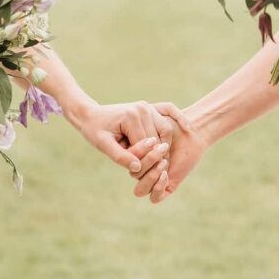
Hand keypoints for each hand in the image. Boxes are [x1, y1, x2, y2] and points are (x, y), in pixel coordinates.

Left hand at [69, 101, 188, 174]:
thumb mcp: (103, 145)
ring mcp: (148, 107)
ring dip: (164, 145)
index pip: (145, 145)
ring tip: (158, 159)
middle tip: (152, 169)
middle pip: (157, 139)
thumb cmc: (95, 130)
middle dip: (154, 155)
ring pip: (165, 131)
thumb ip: (120, 157)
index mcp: (132, 117)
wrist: (91, 115)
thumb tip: (137, 169)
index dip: (143, 159)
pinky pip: (168, 117)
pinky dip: (177, 121)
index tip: (139, 172)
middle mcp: (143, 109)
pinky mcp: (150, 108)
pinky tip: (187, 129)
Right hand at [131, 105, 209, 203]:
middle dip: (147, 163)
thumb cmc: (172, 125)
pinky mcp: (167, 187)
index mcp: (136, 156)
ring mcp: (154, 179)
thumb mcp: (152, 122)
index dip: (135, 154)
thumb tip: (124, 138)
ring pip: (140, 190)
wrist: (193, 133)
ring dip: (150, 177)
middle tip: (162, 150)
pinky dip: (157, 189)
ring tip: (164, 163)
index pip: (128, 162)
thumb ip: (139, 128)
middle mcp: (144, 169)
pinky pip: (155, 198)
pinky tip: (165, 175)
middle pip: (134, 175)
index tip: (150, 143)